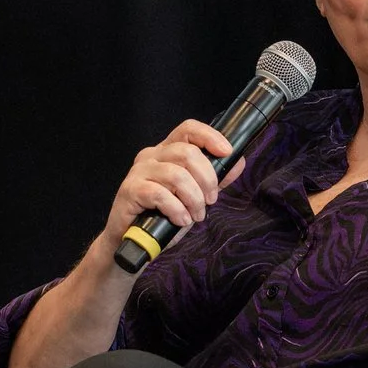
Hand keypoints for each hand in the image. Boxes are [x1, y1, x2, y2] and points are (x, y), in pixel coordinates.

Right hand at [102, 119, 242, 250]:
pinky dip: (176, 209)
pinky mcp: (130, 190)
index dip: (209, 136)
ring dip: (193, 199)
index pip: (188, 129)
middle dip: (207, 179)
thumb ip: (213, 179)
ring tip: (195, 216)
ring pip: (176, 174)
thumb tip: (238, 163)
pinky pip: (160, 194)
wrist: (131, 239)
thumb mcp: (193, 195)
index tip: (226, 152)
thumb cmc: (161, 215)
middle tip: (210, 201)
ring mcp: (138, 172)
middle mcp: (151, 156)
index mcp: (166, 151)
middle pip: (187, 152)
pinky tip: (180, 220)